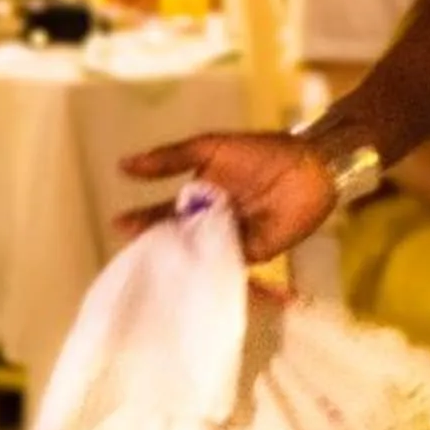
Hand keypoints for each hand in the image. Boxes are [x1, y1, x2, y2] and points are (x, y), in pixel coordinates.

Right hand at [119, 132, 337, 264]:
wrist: (310, 165)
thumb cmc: (261, 152)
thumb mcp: (210, 148)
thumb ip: (170, 159)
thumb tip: (123, 165)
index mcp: (198, 195)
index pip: (162, 213)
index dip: (143, 220)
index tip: (119, 224)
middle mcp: (209, 221)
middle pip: (176, 239)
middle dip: (157, 246)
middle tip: (133, 254)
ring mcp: (229, 241)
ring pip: (197, 256)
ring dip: (179, 263)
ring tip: (153, 272)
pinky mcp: (251, 255)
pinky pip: (224, 266)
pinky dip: (208, 272)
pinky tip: (188, 281)